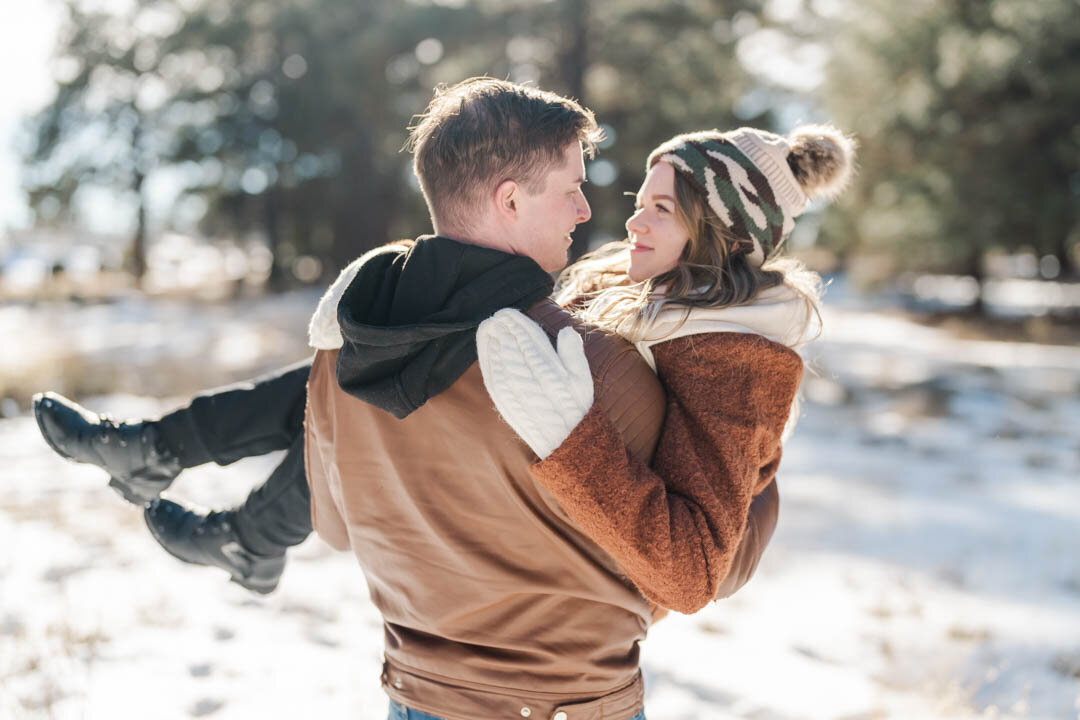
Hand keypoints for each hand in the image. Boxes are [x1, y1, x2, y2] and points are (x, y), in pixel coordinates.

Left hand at [476, 309, 593, 458]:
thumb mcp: (583, 380)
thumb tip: (567, 330)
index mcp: (550, 368)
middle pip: (511, 345)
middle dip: (502, 329)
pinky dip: (487, 359)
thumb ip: (574, 354)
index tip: (508, 312)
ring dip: (491, 341)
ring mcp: (513, 389)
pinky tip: (486, 348)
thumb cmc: (575, 406)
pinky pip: (491, 375)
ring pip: (498, 357)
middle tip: (496, 316)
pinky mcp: (503, 400)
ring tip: (488, 326)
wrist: (561, 440)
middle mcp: (529, 377)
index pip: (529, 338)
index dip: (517, 323)